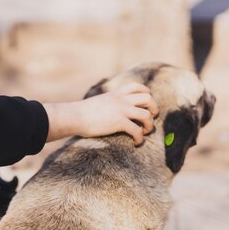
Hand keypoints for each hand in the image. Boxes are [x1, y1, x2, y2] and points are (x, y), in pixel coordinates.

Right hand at [43, 83, 157, 144]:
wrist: (75, 116)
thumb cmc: (83, 112)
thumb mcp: (99, 101)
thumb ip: (110, 102)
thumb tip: (112, 110)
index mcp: (116, 93)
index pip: (138, 86)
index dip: (147, 93)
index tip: (147, 103)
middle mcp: (122, 99)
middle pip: (148, 98)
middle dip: (153, 108)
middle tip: (150, 117)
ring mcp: (122, 110)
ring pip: (147, 115)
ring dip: (149, 125)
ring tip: (144, 131)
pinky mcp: (120, 122)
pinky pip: (137, 131)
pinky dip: (140, 138)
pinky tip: (136, 142)